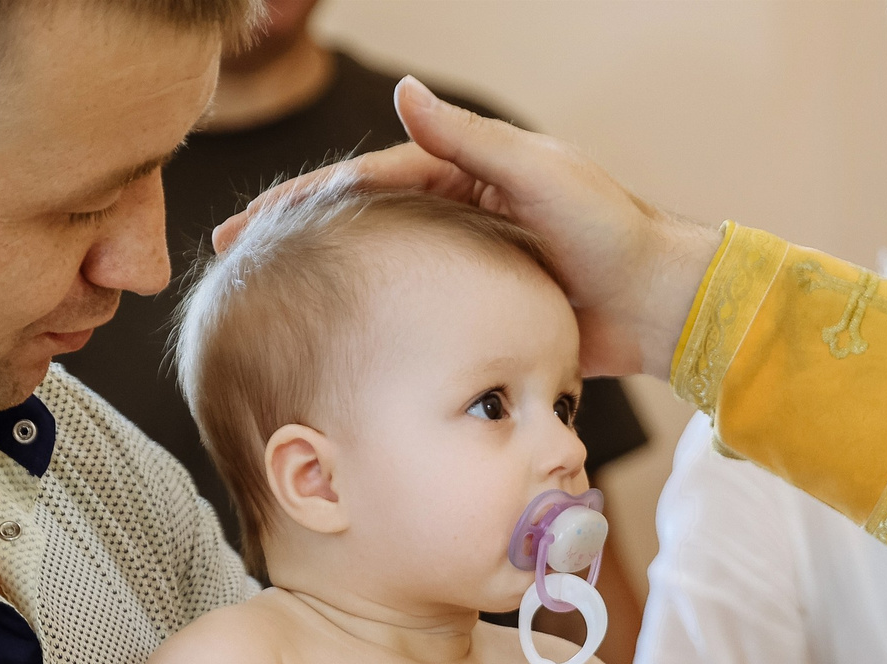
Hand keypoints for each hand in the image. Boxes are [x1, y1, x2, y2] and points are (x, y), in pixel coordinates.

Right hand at [214, 77, 721, 380]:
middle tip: (225, 261)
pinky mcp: (482, 314)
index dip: (298, 204)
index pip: (361, 182)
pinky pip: (414, 317)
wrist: (661, 306)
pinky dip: (371, 325)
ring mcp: (466, 266)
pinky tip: (335, 346)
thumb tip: (405, 94)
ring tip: (264, 305)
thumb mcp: (539, 176)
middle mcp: (458, 213)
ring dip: (322, 284)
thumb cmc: (611, 233)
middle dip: (291, 241)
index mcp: (465, 172)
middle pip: (356, 225)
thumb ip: (470, 141)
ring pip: (378, 272)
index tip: (242, 226)